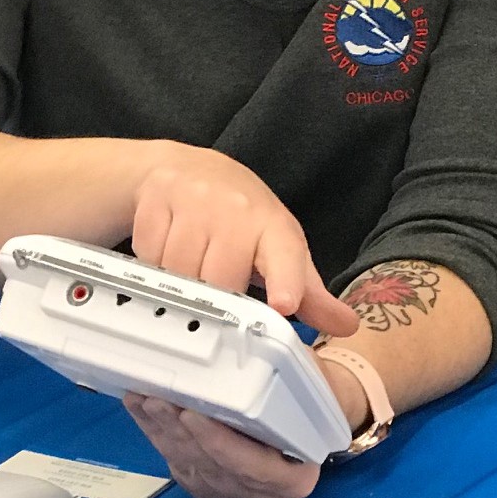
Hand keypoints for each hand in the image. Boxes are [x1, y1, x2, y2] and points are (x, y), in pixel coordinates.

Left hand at [123, 395, 319, 497]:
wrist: (314, 429)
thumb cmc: (315, 402)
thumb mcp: (313, 388)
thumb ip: (290, 380)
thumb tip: (259, 344)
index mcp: (296, 479)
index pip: (252, 468)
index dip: (218, 444)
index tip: (191, 415)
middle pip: (213, 469)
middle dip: (179, 433)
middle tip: (156, 399)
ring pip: (192, 470)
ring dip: (162, 435)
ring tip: (144, 401)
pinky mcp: (213, 497)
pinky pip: (182, 470)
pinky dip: (161, 441)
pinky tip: (146, 416)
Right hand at [132, 145, 357, 336]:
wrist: (190, 171)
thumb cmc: (244, 219)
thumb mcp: (280, 248)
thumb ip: (308, 292)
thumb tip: (348, 326)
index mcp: (275, 227)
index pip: (285, 255)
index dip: (286, 280)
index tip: (284, 303)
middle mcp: (238, 210)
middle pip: (220, 281)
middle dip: (215, 297)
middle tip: (214, 292)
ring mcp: (195, 202)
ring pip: (179, 273)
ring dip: (179, 285)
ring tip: (191, 270)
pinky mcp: (157, 201)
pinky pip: (148, 258)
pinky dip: (154, 266)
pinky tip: (167, 251)